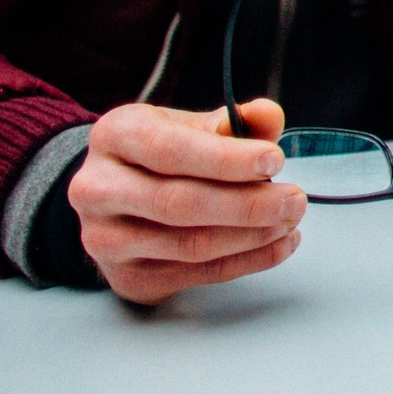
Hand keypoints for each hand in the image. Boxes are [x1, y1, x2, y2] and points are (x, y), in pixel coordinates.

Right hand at [69, 100, 304, 304]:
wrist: (113, 197)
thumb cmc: (159, 155)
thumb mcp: (190, 126)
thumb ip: (234, 122)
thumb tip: (268, 116)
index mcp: (115, 136)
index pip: (169, 149)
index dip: (226, 158)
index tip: (275, 160)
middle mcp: (98, 188)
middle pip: (179, 203)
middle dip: (247, 204)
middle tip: (294, 200)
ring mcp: (105, 239)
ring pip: (189, 245)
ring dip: (252, 236)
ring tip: (289, 221)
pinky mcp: (126, 277)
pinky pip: (197, 274)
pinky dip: (248, 261)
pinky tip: (279, 245)